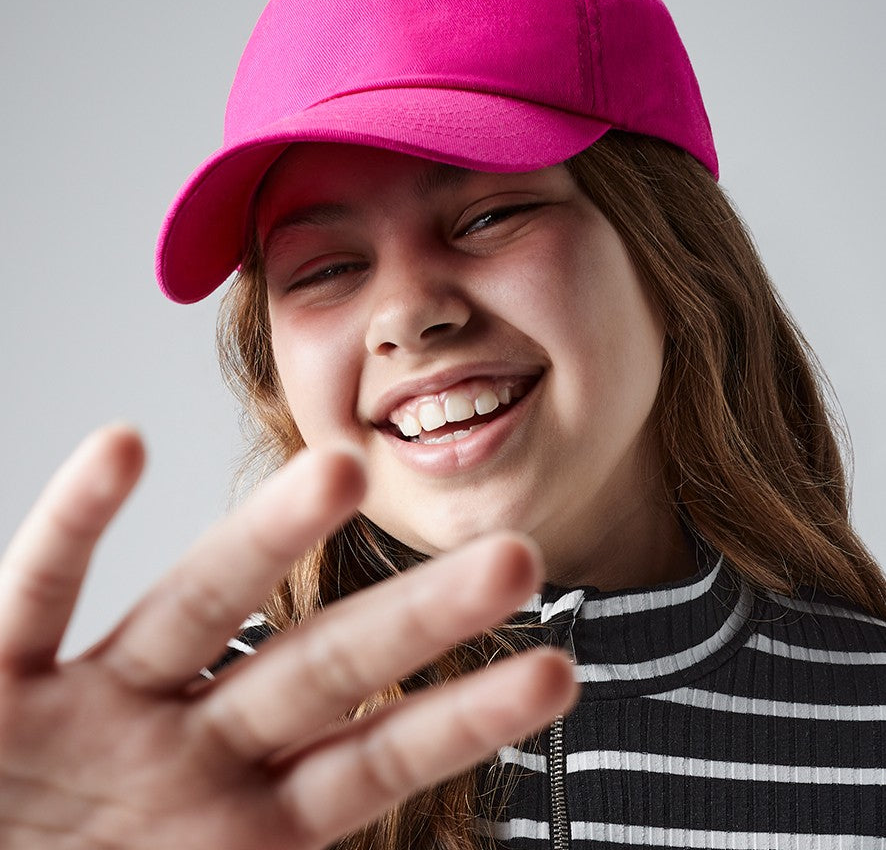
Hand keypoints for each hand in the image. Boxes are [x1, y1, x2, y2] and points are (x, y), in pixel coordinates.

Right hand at [0, 425, 575, 848]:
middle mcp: (179, 745)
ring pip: (193, 604)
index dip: (460, 718)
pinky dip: (74, 523)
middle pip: (315, 667)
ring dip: (266, 538)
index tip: (557, 674)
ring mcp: (90, 708)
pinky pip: (39, 592)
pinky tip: (120, 449)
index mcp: (237, 819)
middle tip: (519, 555)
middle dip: (414, 618)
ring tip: (343, 467)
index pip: (372, 761)